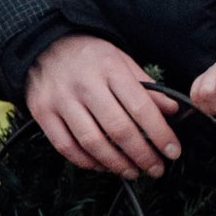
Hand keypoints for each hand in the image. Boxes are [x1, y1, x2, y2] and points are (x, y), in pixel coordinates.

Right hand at [25, 34, 180, 178]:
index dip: (160, 134)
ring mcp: (61, 100)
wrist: (44, 44)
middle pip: (118, 129)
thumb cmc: (89, 55)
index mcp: (109, 68)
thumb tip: (171, 111)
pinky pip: (66, 147)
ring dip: (116, 164)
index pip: (140, 107)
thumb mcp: (121, 60)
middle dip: (142, 155)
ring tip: (132, 172)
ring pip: (92, 142)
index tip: (173, 152)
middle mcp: (85, 84)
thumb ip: (146, 86)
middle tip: (156, 169)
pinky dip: (86, 162)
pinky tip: (103, 166)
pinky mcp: (43, 113)